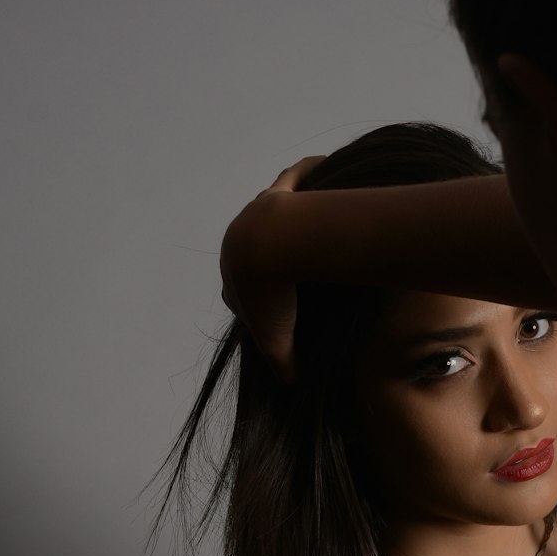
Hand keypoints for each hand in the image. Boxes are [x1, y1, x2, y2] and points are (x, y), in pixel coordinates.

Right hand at [219, 156, 325, 380]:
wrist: (272, 250)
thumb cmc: (273, 298)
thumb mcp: (275, 340)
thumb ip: (283, 363)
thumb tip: (293, 384)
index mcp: (233, 276)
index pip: (236, 291)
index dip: (253, 301)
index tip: (271, 307)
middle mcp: (239, 241)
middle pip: (248, 252)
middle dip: (264, 261)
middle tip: (290, 271)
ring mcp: (258, 215)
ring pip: (267, 214)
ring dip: (282, 220)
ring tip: (303, 227)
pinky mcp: (280, 194)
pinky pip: (293, 179)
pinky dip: (306, 175)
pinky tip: (322, 171)